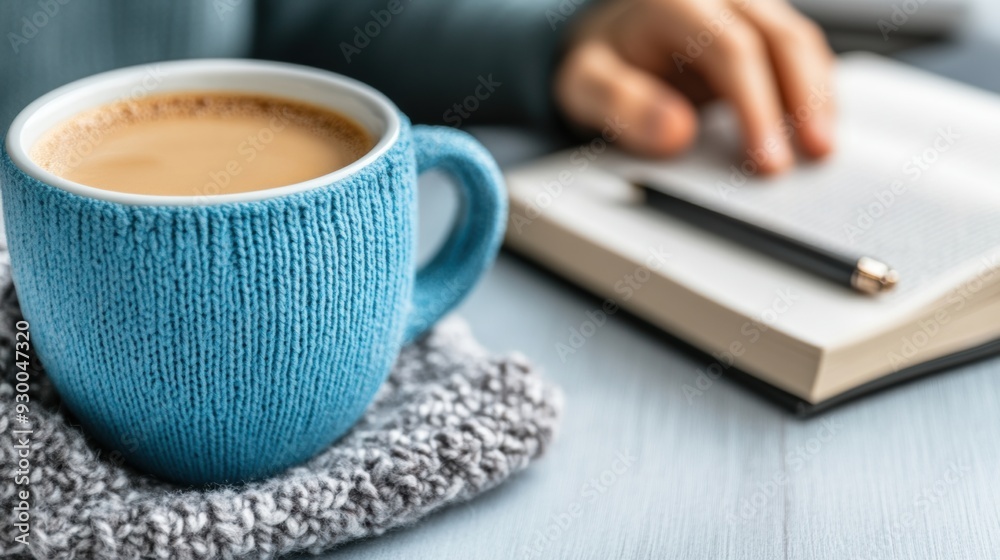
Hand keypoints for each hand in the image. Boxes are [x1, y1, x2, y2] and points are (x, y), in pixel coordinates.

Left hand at [554, 0, 835, 172]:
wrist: (606, 41)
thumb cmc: (601, 62)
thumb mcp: (585, 84)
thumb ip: (621, 104)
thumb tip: (675, 131)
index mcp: (674, 1)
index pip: (731, 49)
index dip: (756, 107)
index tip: (767, 159)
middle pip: (780, 39)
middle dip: (803, 100)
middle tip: (813, 154)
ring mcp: (746, 7)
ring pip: (799, 41)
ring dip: (818, 96)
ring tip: (822, 148)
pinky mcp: (761, 25)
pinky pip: (799, 52)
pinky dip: (812, 89)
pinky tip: (816, 126)